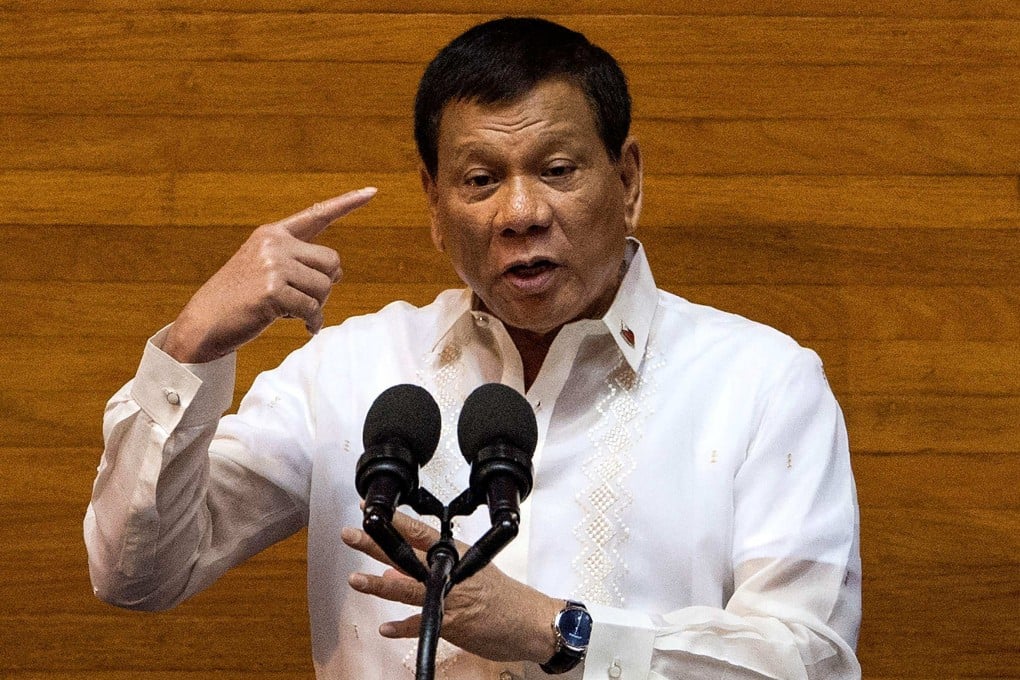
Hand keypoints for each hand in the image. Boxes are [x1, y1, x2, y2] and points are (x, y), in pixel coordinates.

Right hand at [163, 187, 376, 362]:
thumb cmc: (240, 300)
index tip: (372, 191)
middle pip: (332, 262)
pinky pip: (313, 308)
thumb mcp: (264, 270)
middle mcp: (274, 243)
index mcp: (273, 234)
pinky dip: (311, 321)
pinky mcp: (273, 290)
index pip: (317, 215)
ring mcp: (273, 265)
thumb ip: (298, 263)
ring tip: (293, 312)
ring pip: (326, 287)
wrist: (204, 323)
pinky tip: (300, 326)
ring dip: (316, 306)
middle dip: (326, 285)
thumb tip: (337, 273)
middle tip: (306, 300)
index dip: (347, 203)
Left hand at [342, 511, 561, 663]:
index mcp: (456, 555)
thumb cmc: (503, 598)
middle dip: (377, 544)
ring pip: (409, 589)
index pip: (419, 531)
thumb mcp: (470, 575)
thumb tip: (391, 574)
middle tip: (352, 534)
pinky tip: (386, 628)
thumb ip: (428, 574)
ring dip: (380, 585)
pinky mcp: (454, 623)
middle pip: (407, 555)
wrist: (531, 622)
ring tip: (356, 580)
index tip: (370, 510)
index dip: (393, 521)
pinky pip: (424, 625)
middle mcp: (451, 572)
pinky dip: (404, 628)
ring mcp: (451, 597)